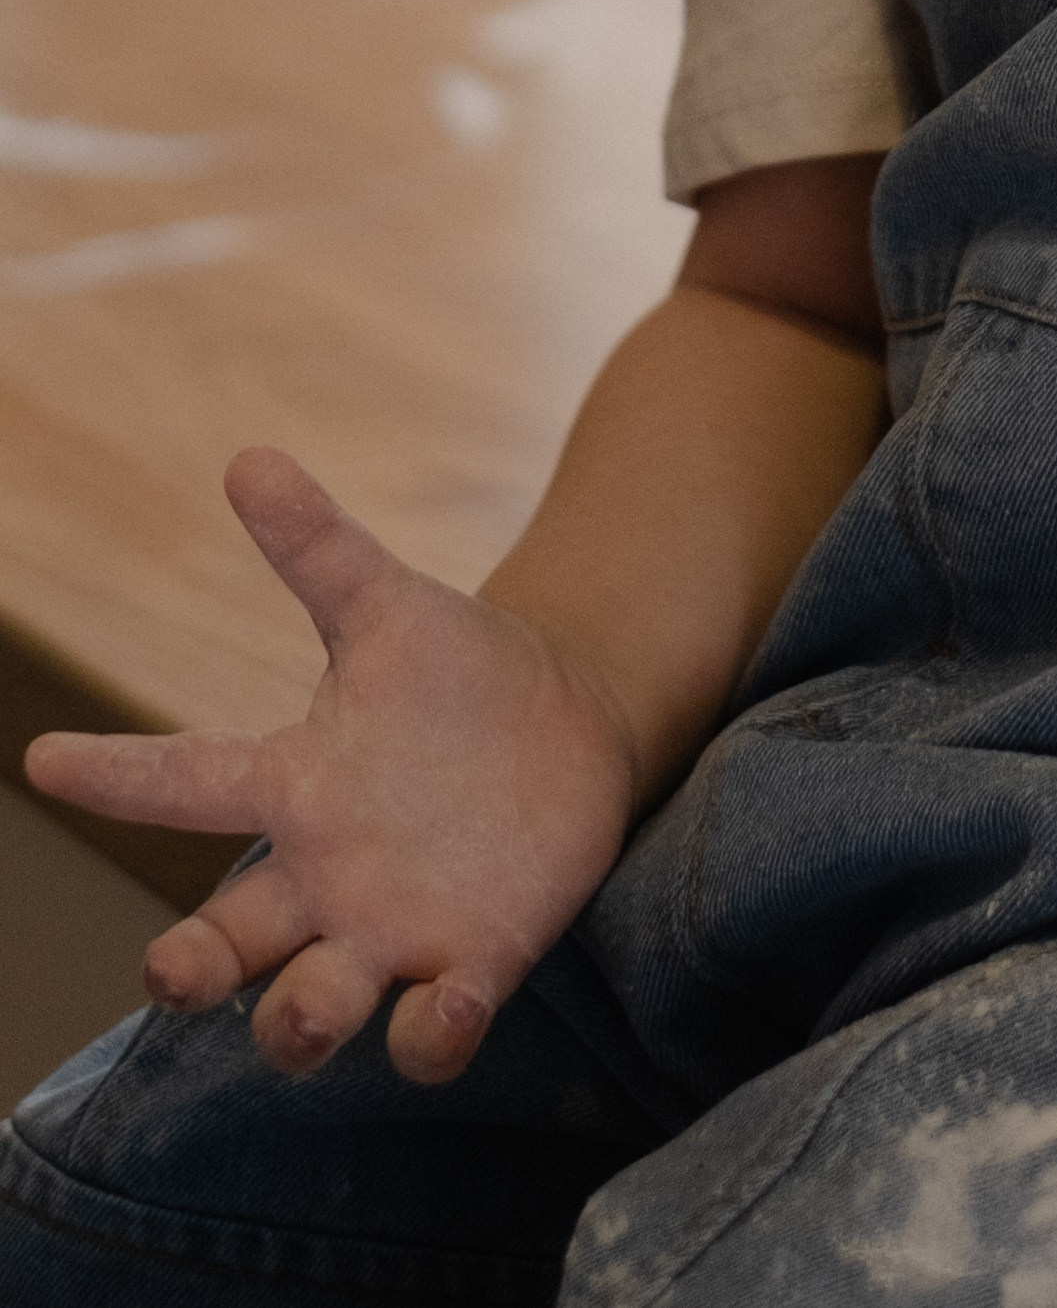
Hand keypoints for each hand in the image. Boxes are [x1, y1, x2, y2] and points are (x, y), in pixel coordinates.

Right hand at [25, 447, 639, 1085]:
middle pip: (224, 947)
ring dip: (293, 1023)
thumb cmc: (455, 678)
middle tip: (169, 971)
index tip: (44, 757)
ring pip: (308, 1011)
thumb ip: (318, 547)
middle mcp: (322, 877)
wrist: (570, 731)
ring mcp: (391, 932)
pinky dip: (428, 1034)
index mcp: (295, 785)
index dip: (113, 774)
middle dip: (188, 969)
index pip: (184, 783)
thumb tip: (248, 456)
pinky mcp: (473, 964)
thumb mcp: (388, 609)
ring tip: (297, 1006)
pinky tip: (443, 1005)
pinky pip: (430, 1031)